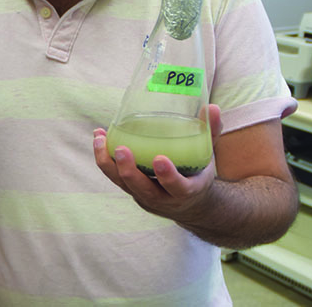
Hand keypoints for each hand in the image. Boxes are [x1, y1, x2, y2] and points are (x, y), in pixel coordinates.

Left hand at [93, 105, 222, 221]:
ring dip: (108, 163)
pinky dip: (103, 158)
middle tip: (121, 149)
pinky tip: (98, 136)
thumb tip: (213, 106)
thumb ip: (210, 132)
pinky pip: (113, 176)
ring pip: (122, 184)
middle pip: (142, 189)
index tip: (159, 159)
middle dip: (129, 171)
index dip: (168, 176)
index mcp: (187, 191)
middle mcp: (163, 198)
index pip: (178, 188)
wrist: (189, 204)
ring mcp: (143, 196)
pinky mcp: (130, 190)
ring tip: (99, 138)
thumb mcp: (207, 156)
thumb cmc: (197, 173)